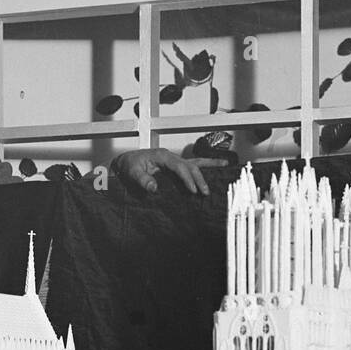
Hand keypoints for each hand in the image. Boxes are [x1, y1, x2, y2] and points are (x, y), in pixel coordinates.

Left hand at [113, 148, 228, 194]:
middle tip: (205, 192)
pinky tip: (216, 168)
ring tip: (226, 165)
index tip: (193, 190)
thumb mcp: (131, 173)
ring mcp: (174, 161)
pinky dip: (204, 167)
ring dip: (209, 166)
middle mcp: (170, 157)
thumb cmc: (128, 166)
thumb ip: (142, 180)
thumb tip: (153, 187)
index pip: (179, 166)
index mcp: (162, 156)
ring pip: (195, 162)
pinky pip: (191, 166)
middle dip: (199, 178)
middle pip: (190, 165)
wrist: (124, 164)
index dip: (187, 178)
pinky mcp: (174, 168)